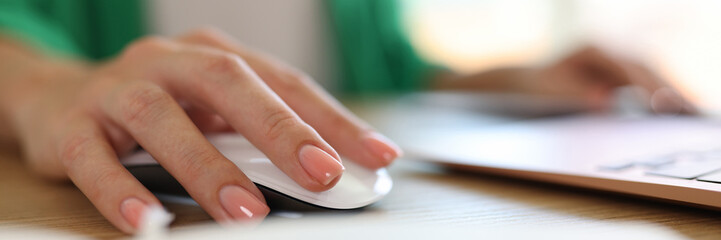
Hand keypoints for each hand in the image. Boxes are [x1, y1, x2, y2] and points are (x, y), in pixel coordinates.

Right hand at [0, 28, 401, 232]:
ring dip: (207, 167)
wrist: (56, 97)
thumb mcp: (212, 110)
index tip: (378, 156)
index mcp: (213, 55)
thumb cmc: (158, 107)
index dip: (333, 119)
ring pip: (161, 119)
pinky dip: (119, 192)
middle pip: (229, 83)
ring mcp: (116, 89)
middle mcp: (169, 61)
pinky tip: (147, 224)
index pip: (284, 82)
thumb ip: (260, 134)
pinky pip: (92, 159)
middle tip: (323, 174)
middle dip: (280, 130)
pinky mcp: (69, 126)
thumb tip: (330, 171)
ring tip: (246, 212)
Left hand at [538, 46, 694, 112]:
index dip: (648, 84)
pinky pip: (645, 79)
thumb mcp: (555, 88)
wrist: (534, 80)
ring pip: (650, 71)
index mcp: (595, 48)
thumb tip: (605, 99)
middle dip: (666, 88)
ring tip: (687, 113)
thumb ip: (579, 92)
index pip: (629, 65)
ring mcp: (618, 56)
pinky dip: (659, 93)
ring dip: (668, 90)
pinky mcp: (621, 69)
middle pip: (646, 65)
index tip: (662, 102)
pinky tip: (674, 110)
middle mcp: (610, 46)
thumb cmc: (543, 85)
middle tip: (684, 110)